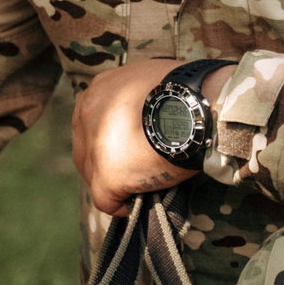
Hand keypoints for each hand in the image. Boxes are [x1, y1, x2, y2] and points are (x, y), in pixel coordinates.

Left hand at [71, 60, 228, 215]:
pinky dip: (120, 204)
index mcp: (101, 89)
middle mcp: (88, 114)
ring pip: (92, 173)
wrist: (196, 110)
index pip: (92, 120)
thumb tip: (145, 112)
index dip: (107, 137)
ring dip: (112, 181)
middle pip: (86, 147)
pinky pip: (106, 200)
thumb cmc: (185, 95)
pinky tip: (135, 202)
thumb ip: (136, 96)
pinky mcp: (107, 174)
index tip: (126, 146)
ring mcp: (94, 146)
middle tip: (131, 168)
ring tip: (136, 184)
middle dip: (105, 160)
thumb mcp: (151, 80)